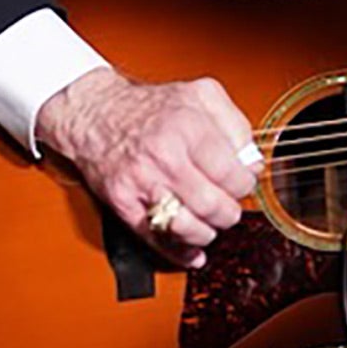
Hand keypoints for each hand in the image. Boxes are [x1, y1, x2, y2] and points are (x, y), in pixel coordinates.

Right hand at [35, 66, 259, 268]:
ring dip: (207, 232)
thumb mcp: (201, 95)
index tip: (242, 183)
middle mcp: (164, 156)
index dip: (244, 184)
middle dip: (229, 212)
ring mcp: (142, 182)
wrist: (94, 112)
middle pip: (213, 205)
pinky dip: (180, 252)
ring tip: (208, 222)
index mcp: (188, 127)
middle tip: (227, 205)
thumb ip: (235, 124)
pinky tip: (193, 251)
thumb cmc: (149, 106)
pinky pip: (156, 239)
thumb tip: (251, 161)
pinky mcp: (123, 203)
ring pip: (188, 227)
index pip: (232, 174)